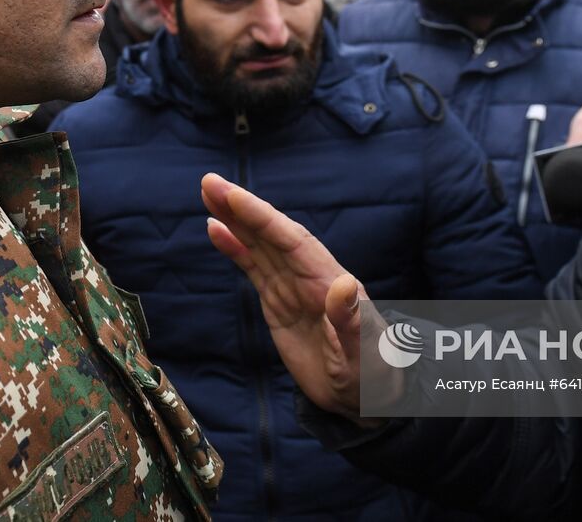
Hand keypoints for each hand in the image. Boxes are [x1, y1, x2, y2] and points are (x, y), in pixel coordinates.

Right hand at [202, 173, 396, 421]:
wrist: (365, 398)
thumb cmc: (373, 376)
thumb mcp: (366, 355)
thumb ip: (352, 322)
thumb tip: (343, 285)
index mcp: (331, 283)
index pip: (293, 242)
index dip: (264, 219)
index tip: (236, 197)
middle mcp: (312, 277)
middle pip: (273, 235)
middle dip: (243, 208)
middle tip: (210, 182)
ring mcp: (294, 287)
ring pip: (260, 245)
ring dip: (235, 219)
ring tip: (208, 192)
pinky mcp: (280, 301)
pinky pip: (254, 268)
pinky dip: (235, 248)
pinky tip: (215, 228)